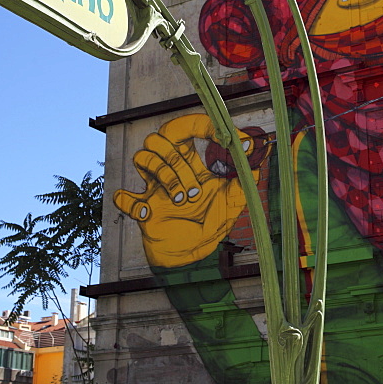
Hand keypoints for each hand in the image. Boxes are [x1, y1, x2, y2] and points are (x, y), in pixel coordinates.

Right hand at [113, 114, 268, 267]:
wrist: (190, 256)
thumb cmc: (210, 225)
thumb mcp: (232, 203)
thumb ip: (243, 181)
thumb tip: (259, 157)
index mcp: (192, 162)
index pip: (191, 128)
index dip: (209, 127)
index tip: (234, 140)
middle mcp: (170, 168)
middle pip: (159, 136)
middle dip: (176, 157)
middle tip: (195, 186)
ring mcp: (153, 186)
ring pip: (143, 156)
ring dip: (165, 176)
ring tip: (182, 200)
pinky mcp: (141, 207)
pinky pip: (122, 196)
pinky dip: (131, 201)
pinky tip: (147, 212)